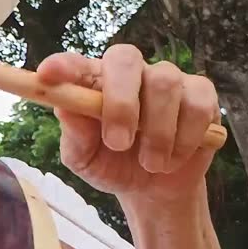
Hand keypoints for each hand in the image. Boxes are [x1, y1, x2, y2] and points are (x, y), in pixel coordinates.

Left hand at [36, 45, 221, 206]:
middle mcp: (130, 73)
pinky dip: (185, 138)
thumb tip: (65, 108)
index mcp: (94, 83)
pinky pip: (197, 105)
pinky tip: (175, 157)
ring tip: (151, 164)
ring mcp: (167, 80)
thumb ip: (75, 135)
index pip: (76, 64)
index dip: (64, 65)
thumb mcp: (86, 159)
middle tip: (118, 143)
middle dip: (121, 101)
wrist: (155, 190)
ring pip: (165, 84)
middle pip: (126, 58)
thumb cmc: (113, 166)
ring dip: (157, 133)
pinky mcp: (200, 94)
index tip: (47, 75)